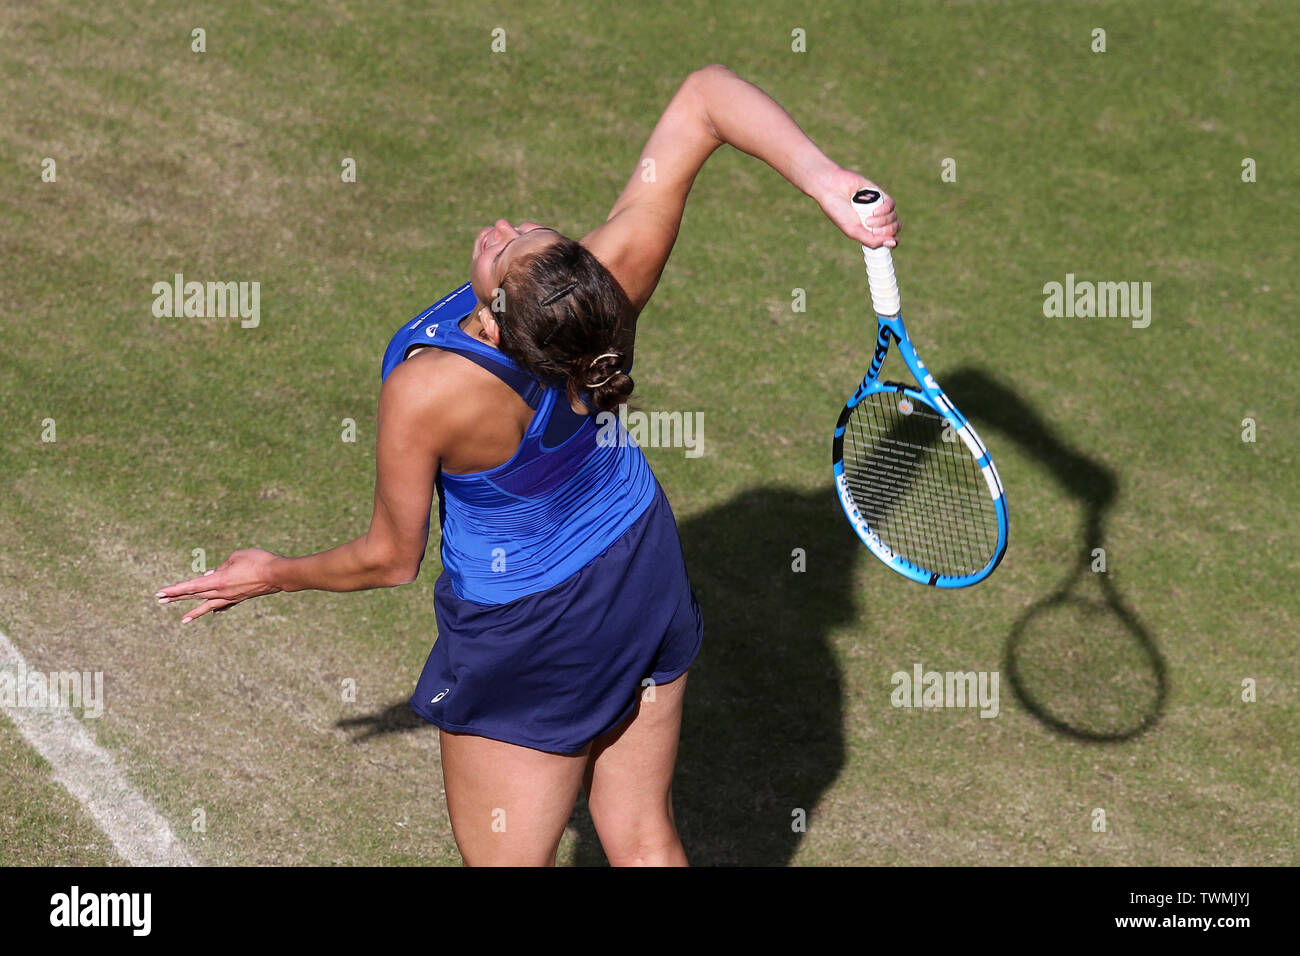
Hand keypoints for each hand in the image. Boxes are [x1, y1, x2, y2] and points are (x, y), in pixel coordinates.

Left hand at [155, 548, 282, 623]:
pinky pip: (225, 604)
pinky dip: (216, 607)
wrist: (279, 574)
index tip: (160, 593)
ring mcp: (232, 597)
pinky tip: (213, 612)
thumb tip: (212, 576)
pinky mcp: (241, 597)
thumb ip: (221, 566)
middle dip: (177, 598)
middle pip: (195, 595)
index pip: (191, 586)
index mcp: (218, 580)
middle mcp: (222, 592)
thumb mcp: (236, 557)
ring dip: (194, 611)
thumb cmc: (258, 560)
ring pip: (208, 604)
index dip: (174, 590)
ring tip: (183, 619)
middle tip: (160, 601)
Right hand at [813, 166, 899, 247]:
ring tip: (868, 219)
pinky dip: (885, 209)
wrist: (833, 189)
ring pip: (893, 217)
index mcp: (868, 231)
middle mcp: (875, 220)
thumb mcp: (853, 231)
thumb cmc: (839, 211)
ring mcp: (878, 207)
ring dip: (883, 220)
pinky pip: (891, 204)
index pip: (888, 239)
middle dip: (886, 230)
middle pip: (893, 229)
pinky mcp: (880, 194)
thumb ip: (872, 240)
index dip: (891, 241)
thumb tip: (894, 243)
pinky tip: (875, 210)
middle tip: (871, 226)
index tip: (887, 240)